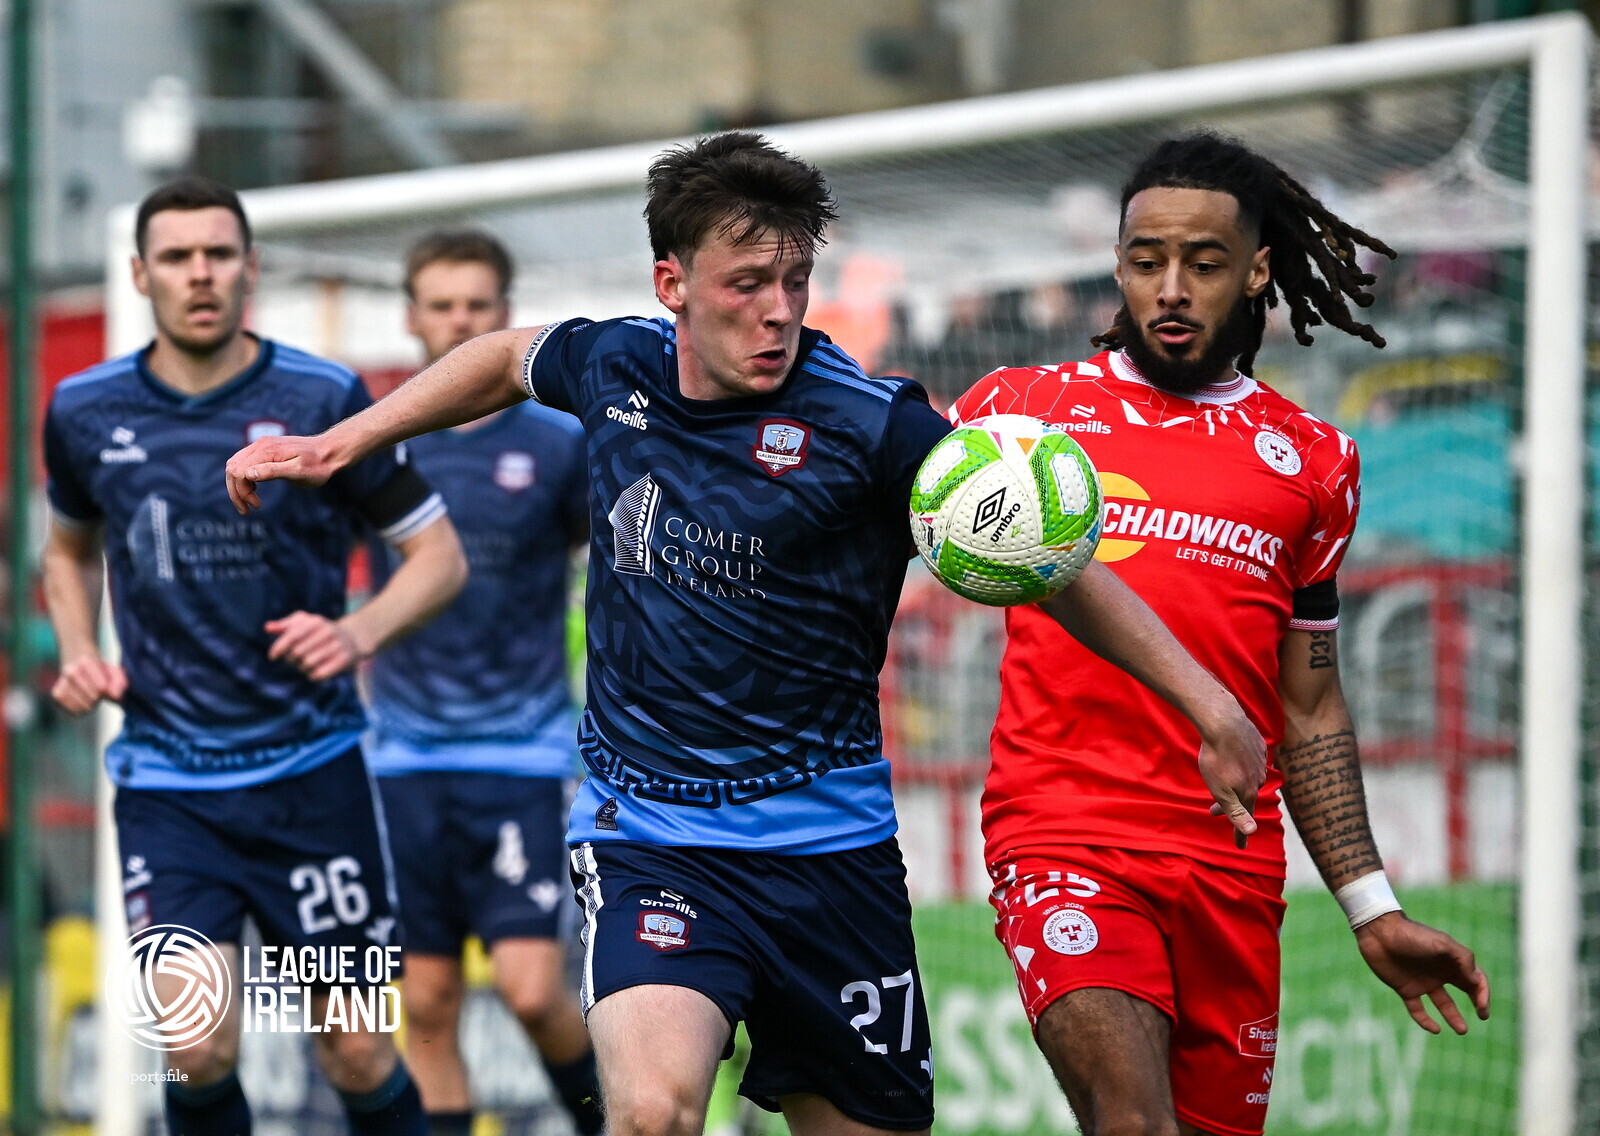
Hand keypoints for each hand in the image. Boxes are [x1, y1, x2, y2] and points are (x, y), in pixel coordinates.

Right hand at [51, 655, 127, 714]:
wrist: (75, 660)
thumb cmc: (99, 669)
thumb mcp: (113, 671)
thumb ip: (119, 682)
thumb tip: (116, 696)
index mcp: (86, 662)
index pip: (101, 687)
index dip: (107, 691)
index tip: (106, 688)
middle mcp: (70, 670)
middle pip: (93, 697)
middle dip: (100, 697)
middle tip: (98, 691)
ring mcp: (61, 682)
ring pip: (83, 705)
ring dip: (91, 704)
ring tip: (90, 695)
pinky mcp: (56, 694)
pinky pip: (73, 710)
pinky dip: (81, 709)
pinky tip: (82, 700)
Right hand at [226, 435, 335, 513]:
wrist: (330, 452)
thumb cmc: (318, 465)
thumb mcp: (298, 472)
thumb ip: (273, 471)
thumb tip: (247, 474)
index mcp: (267, 451)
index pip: (238, 472)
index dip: (242, 492)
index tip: (256, 506)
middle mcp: (261, 445)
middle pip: (232, 468)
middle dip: (236, 491)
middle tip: (247, 510)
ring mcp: (262, 445)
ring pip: (236, 466)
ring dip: (238, 486)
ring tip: (252, 502)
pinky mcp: (266, 450)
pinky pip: (245, 463)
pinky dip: (244, 478)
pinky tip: (255, 489)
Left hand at [265, 612, 369, 681]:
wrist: (354, 638)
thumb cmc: (322, 631)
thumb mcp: (306, 622)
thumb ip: (285, 625)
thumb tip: (267, 627)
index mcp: (316, 621)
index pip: (292, 635)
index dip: (279, 647)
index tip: (273, 656)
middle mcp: (328, 632)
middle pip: (297, 652)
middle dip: (291, 659)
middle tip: (294, 659)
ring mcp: (337, 646)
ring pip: (307, 664)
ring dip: (302, 668)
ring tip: (306, 664)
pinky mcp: (344, 660)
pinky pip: (319, 674)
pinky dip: (312, 675)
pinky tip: (314, 671)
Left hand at [1198, 701, 1266, 847]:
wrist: (1224, 722)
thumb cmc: (1217, 758)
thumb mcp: (1221, 790)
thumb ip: (1236, 811)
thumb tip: (1252, 832)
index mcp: (1249, 791)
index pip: (1246, 818)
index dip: (1241, 833)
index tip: (1240, 847)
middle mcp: (1259, 777)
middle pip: (1246, 797)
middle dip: (1231, 807)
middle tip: (1213, 811)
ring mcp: (1259, 760)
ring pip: (1249, 779)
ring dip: (1237, 785)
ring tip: (1223, 784)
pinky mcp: (1257, 744)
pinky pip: (1251, 761)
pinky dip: (1242, 767)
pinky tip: (1235, 763)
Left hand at [1355, 911, 1490, 1033]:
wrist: (1380, 933)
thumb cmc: (1412, 935)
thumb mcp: (1442, 943)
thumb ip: (1462, 959)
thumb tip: (1476, 980)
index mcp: (1451, 961)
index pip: (1476, 979)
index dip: (1483, 993)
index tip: (1482, 1007)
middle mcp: (1440, 972)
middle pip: (1465, 991)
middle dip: (1478, 1003)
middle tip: (1483, 1016)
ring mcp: (1423, 982)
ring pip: (1443, 1004)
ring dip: (1454, 1017)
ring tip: (1462, 1030)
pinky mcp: (1405, 989)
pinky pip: (1418, 1010)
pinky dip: (1426, 1021)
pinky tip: (1435, 1029)